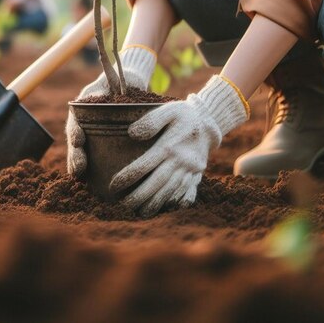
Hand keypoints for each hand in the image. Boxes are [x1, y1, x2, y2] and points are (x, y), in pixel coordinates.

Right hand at [66, 46, 156, 178]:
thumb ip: (106, 85)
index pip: (75, 123)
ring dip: (78, 166)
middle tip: (79, 168)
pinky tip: (88, 182)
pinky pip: (94, 158)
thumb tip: (103, 86)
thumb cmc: (115, 82)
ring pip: (81, 152)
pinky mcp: (102, 144)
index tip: (78, 140)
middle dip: (75, 156)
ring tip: (80, 177)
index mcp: (82, 110)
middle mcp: (83, 124)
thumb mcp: (108, 82)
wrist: (124, 85)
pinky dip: (90, 170)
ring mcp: (91, 135)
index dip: (75, 132)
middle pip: (76, 143)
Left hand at [109, 75, 247, 216]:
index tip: (113, 186)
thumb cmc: (184, 115)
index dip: (128, 177)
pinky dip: (175, 202)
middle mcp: (181, 161)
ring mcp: (191, 171)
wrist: (210, 122)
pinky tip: (165, 208)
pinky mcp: (197, 176)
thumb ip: (150, 121)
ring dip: (155, 204)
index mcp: (170, 145)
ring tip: (140, 213)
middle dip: (140, 197)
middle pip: (158, 183)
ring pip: (171, 192)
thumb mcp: (169, 110)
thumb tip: (131, 133)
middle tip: (123, 206)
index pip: (145, 165)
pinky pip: (187, 193)